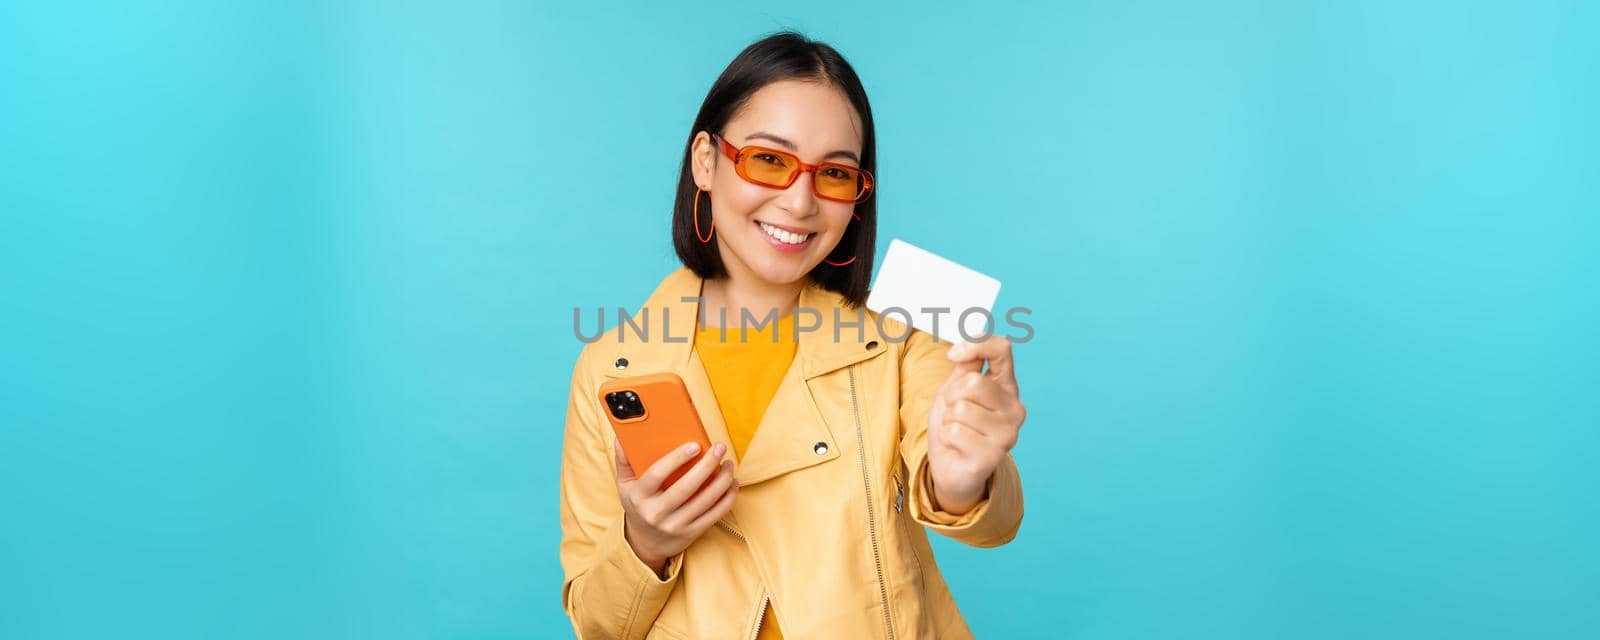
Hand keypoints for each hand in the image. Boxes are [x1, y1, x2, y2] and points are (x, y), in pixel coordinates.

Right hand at [613, 439, 737, 576]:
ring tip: (728, 464)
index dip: (676, 459)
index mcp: (640, 497)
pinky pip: (714, 515)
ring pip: (705, 501)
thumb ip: (624, 460)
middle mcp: (657, 513)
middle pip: (686, 487)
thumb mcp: (625, 484)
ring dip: (722, 480)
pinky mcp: (691, 533)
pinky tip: (732, 483)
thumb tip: (621, 435)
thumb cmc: (637, 505)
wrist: (644, 543)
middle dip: (707, 465)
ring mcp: (675, 525)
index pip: (657, 474)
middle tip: (719, 448)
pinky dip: (727, 498)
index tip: (695, 445)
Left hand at [925, 335, 1025, 514]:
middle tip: (953, 412)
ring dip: (948, 420)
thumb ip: (965, 367)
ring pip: (961, 408)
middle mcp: (1014, 409)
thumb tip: (965, 347)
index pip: (1001, 350)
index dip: (976, 345)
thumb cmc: (954, 425)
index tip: (953, 354)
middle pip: (974, 382)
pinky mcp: (993, 455)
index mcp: (1007, 386)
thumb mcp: (955, 389)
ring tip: (956, 431)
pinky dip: (947, 438)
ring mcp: (1008, 434)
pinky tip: (957, 447)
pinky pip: (955, 431)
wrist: (951, 467)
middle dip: (951, 396)